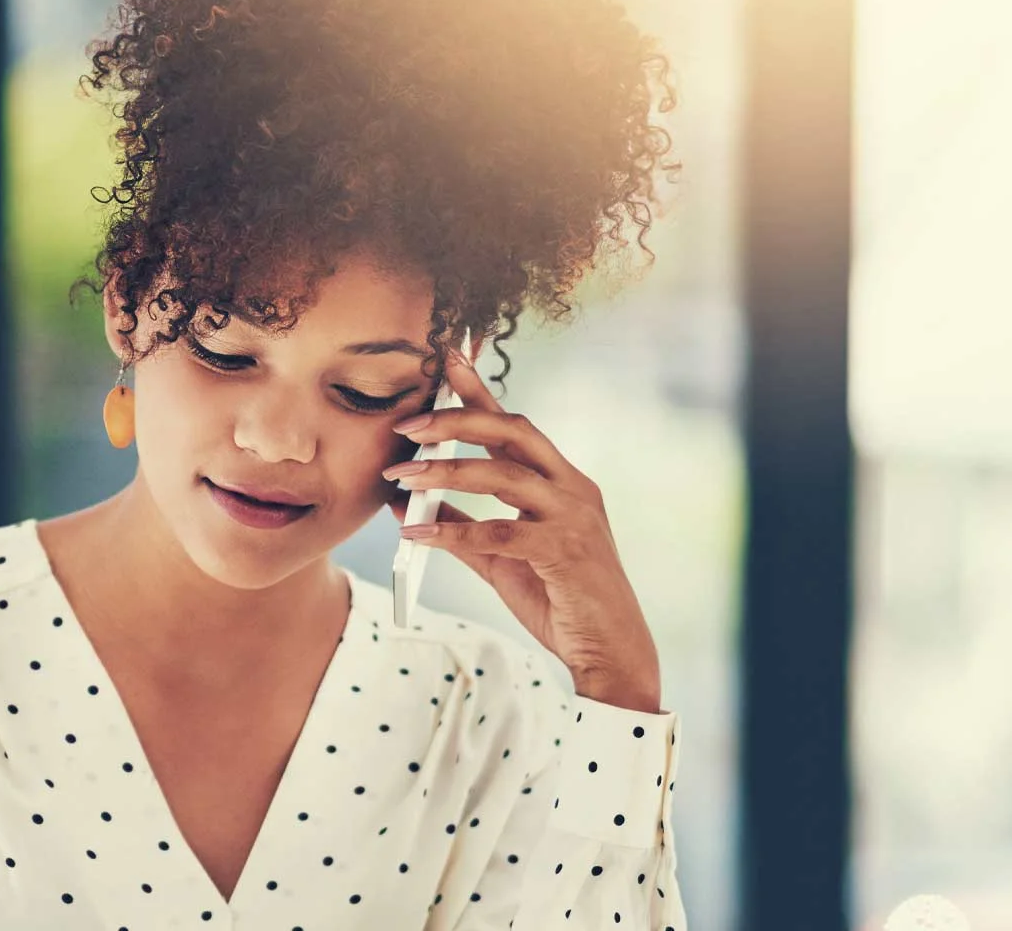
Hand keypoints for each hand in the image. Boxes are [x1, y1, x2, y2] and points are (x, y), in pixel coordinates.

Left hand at [383, 345, 661, 712]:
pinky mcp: (565, 552)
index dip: (479, 392)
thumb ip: (458, 527)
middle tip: (408, 425)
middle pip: (513, 433)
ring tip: (401, 477)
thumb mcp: (499, 558)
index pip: (515, 426)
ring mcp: (573, 518)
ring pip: (504, 475)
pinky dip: (453, 532)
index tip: (446, 359)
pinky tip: (416, 536)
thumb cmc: (559, 600)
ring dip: (446, 473)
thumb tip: (403, 502)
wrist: (610, 652)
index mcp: (562, 483)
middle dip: (457, 421)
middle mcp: (573, 489)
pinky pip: (499, 532)